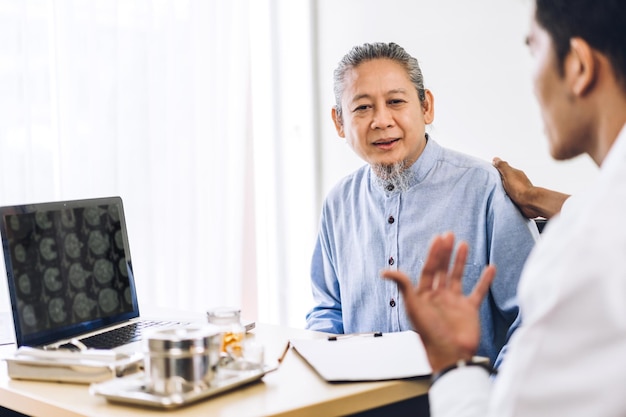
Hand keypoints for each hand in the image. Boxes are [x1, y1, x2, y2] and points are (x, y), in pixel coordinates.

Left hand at [381, 233, 494, 372]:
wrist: (451, 354)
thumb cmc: (430, 334)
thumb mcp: (414, 307)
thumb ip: (404, 286)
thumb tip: (385, 271)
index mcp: (423, 296)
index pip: (429, 269)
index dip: (433, 253)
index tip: (439, 238)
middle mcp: (438, 297)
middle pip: (442, 269)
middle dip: (445, 252)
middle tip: (449, 234)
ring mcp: (454, 303)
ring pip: (457, 276)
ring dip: (460, 261)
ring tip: (464, 243)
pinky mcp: (469, 310)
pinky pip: (478, 291)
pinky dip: (485, 280)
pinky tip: (490, 268)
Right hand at [492, 157, 539, 217]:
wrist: (529, 202)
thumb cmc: (519, 189)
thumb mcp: (508, 174)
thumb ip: (502, 166)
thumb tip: (496, 159)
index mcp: (516, 173)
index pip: (506, 168)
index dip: (498, 169)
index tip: (492, 169)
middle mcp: (519, 180)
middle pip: (508, 176)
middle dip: (501, 177)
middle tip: (494, 179)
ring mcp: (520, 188)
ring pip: (510, 185)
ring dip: (505, 186)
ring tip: (497, 188)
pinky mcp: (520, 197)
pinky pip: (512, 193)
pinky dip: (508, 193)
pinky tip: (504, 195)